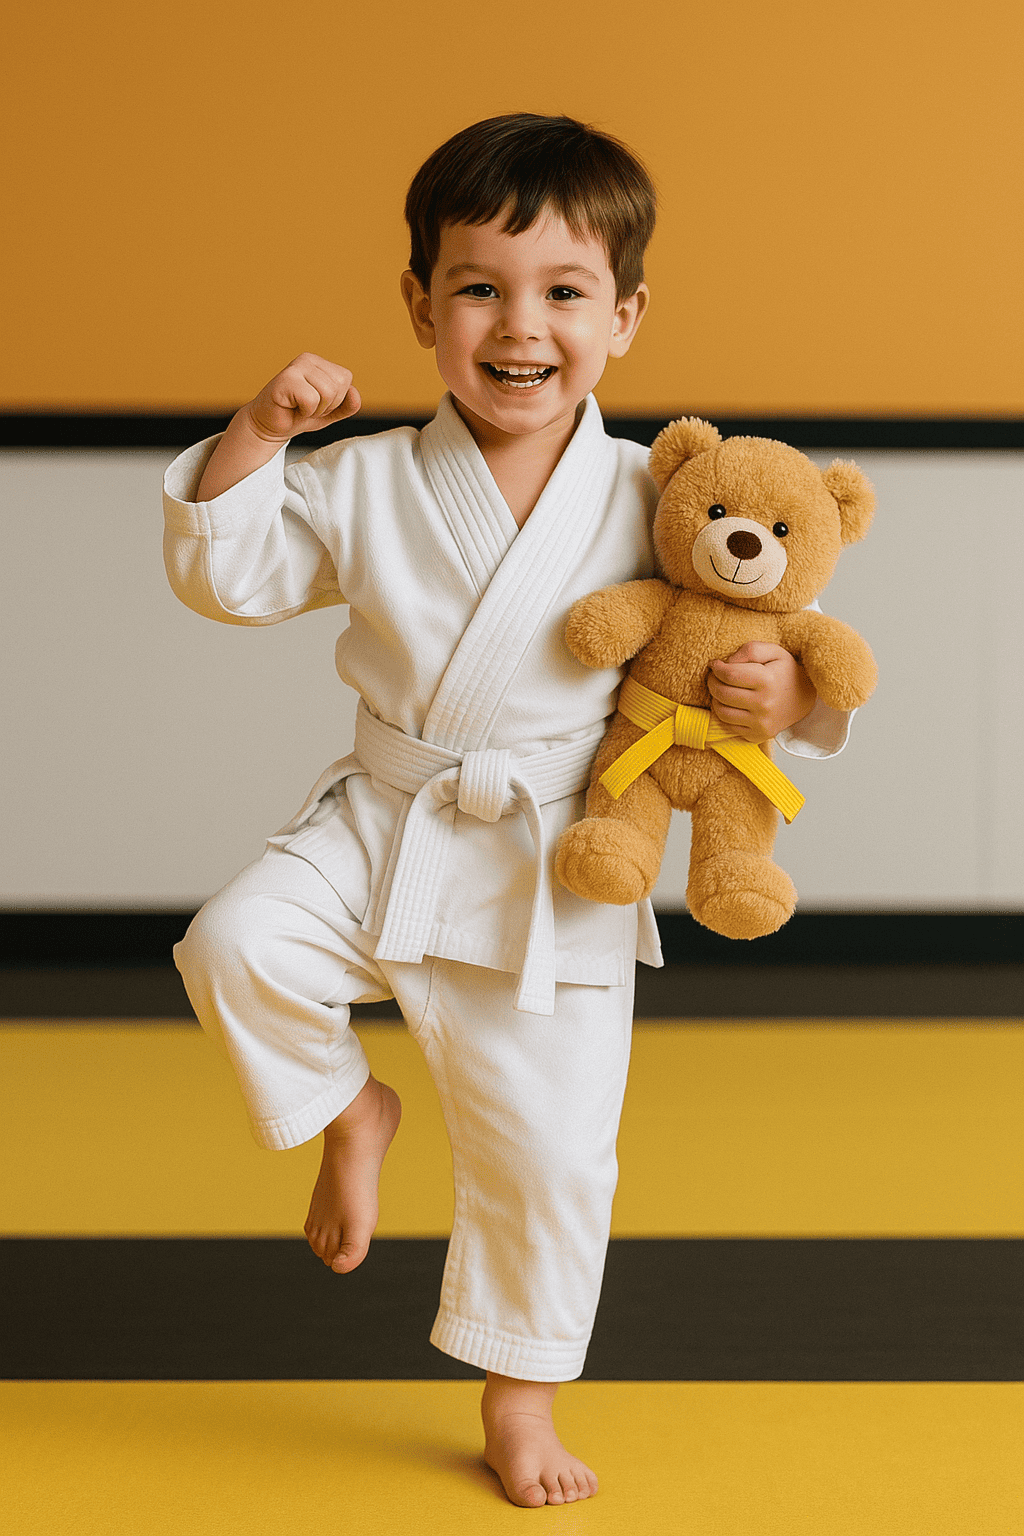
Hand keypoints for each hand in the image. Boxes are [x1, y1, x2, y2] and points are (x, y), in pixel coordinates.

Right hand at [245, 353, 360, 442]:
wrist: (271, 426)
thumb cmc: (298, 415)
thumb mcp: (330, 413)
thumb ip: (347, 405)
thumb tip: (354, 393)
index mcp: (320, 363)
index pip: (346, 379)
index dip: (335, 400)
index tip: (316, 403)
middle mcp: (308, 359)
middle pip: (338, 386)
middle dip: (326, 405)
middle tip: (307, 407)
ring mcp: (295, 367)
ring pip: (327, 392)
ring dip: (315, 409)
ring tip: (300, 407)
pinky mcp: (285, 380)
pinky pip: (311, 399)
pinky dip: (305, 411)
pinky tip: (292, 407)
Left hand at [707, 642, 816, 742]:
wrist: (804, 699)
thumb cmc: (785, 672)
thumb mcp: (774, 651)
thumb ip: (750, 650)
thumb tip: (725, 662)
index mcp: (767, 681)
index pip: (729, 674)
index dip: (716, 668)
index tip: (715, 664)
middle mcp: (764, 705)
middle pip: (722, 693)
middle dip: (712, 682)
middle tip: (715, 676)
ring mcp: (761, 723)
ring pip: (721, 712)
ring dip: (715, 699)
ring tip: (721, 689)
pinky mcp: (757, 736)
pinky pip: (729, 726)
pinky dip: (725, 713)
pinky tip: (731, 704)